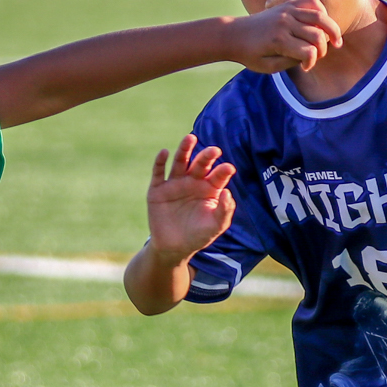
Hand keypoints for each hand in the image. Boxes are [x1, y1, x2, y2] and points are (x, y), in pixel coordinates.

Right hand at [147, 136, 236, 262]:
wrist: (173, 248)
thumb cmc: (198, 236)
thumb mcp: (216, 226)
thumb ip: (225, 210)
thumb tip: (228, 192)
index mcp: (209, 189)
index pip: (218, 175)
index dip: (223, 171)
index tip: (229, 168)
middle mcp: (193, 182)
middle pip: (200, 164)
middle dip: (207, 156)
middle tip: (214, 150)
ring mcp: (175, 184)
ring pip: (180, 162)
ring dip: (185, 149)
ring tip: (191, 138)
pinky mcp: (158, 189)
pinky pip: (158, 172)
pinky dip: (160, 162)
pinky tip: (165, 152)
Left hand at [229, 0, 343, 73]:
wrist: (234, 34)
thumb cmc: (250, 55)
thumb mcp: (268, 67)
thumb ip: (291, 61)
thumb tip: (312, 53)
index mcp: (279, 41)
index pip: (309, 52)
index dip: (311, 63)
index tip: (304, 68)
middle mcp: (285, 23)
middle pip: (318, 35)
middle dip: (323, 49)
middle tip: (318, 56)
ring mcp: (287, 10)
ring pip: (320, 16)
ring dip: (332, 30)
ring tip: (336, 41)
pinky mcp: (287, 4)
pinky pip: (312, 2)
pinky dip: (322, 12)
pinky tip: (323, 23)